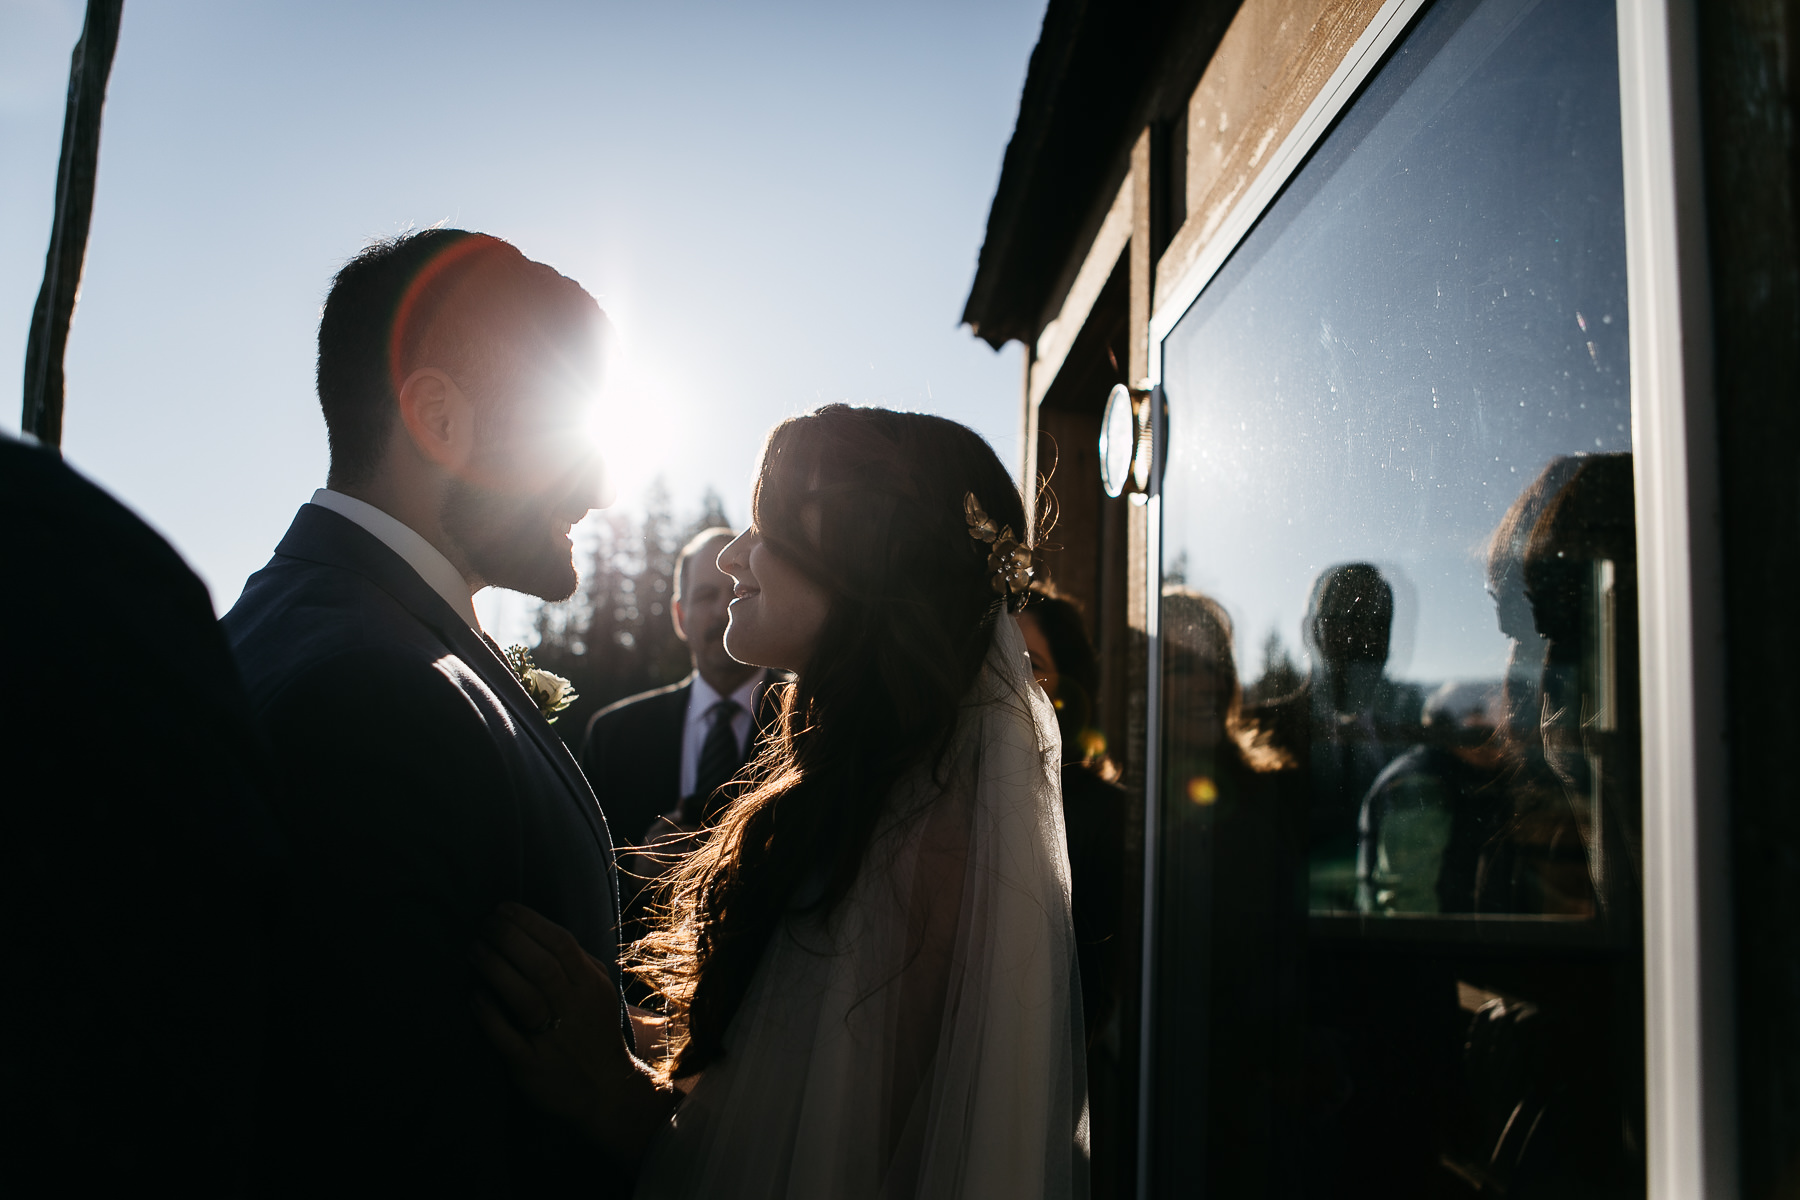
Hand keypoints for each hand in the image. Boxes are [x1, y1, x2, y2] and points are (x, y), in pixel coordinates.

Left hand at [470, 903, 673, 1162]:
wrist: (605, 1091)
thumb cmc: (594, 1031)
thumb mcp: (598, 991)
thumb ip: (577, 962)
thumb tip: (539, 930)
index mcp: (591, 986)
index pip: (561, 944)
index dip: (530, 922)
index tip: (502, 909)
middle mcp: (575, 1009)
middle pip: (542, 965)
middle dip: (509, 939)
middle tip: (485, 925)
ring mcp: (554, 1038)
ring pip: (525, 997)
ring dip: (496, 968)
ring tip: (474, 949)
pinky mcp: (532, 1065)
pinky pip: (507, 1036)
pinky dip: (490, 1013)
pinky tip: (475, 995)